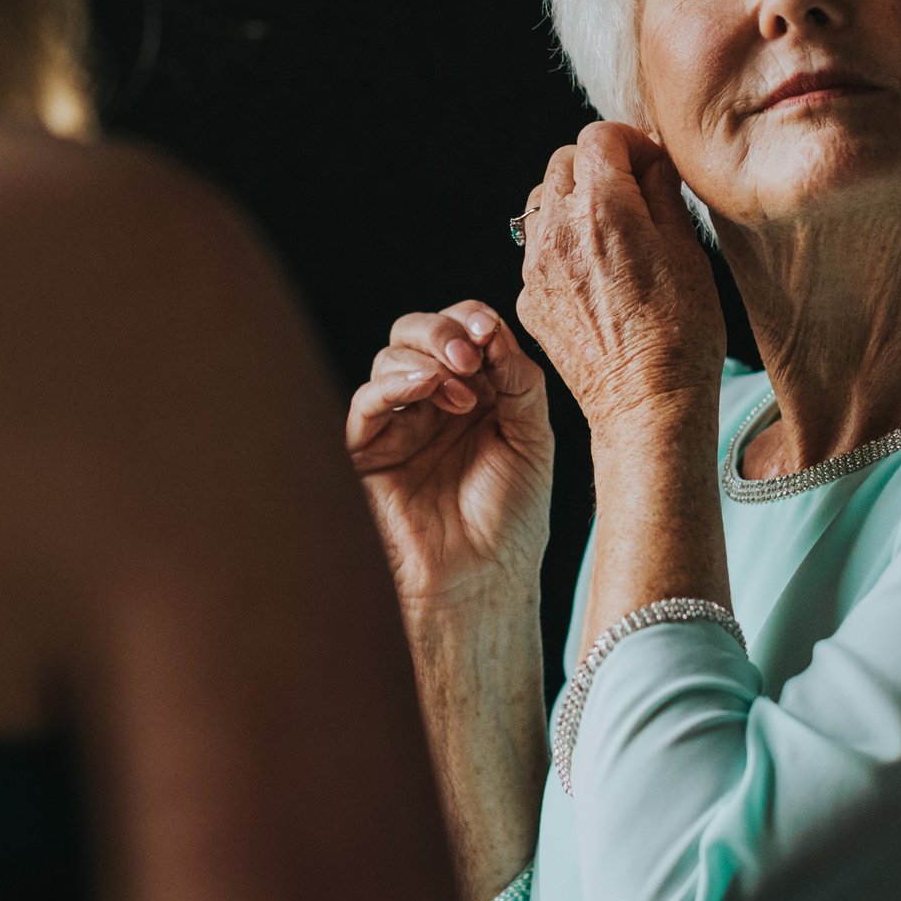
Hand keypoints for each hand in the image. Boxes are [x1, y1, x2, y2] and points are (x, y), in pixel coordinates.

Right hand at [346, 301, 553, 621]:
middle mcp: (435, 402)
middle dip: (442, 329)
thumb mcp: (533, 438)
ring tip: (460, 395)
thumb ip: (518, 379)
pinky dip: (393, 384)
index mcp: (478, 393)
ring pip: (390, 357)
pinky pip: (366, 402)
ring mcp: (400, 424)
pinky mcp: (369, 451)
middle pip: (418, 331)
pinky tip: (423, 388)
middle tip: (470, 354)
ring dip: (425, 360)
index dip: (472, 319)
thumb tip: (493, 329)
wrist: (483, 581)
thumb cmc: (513, 519)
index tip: (490, 331)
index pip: (463, 330)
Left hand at [514, 123, 726, 439]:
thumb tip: (652, 162)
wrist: (648, 405)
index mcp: (602, 209)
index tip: (650, 166)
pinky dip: (562, 248)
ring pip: (542, 205)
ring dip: (573, 204)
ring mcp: (536, 267)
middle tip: (633, 195)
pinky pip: (538, 252)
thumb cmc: (682, 333)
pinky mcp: (529, 300)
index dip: (630, 143)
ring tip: (611, 234)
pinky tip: (596, 276)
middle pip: (563, 164)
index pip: (598, 136)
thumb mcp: (688, 251)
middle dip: (598, 167)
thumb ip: (663, 193)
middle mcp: (558, 231)